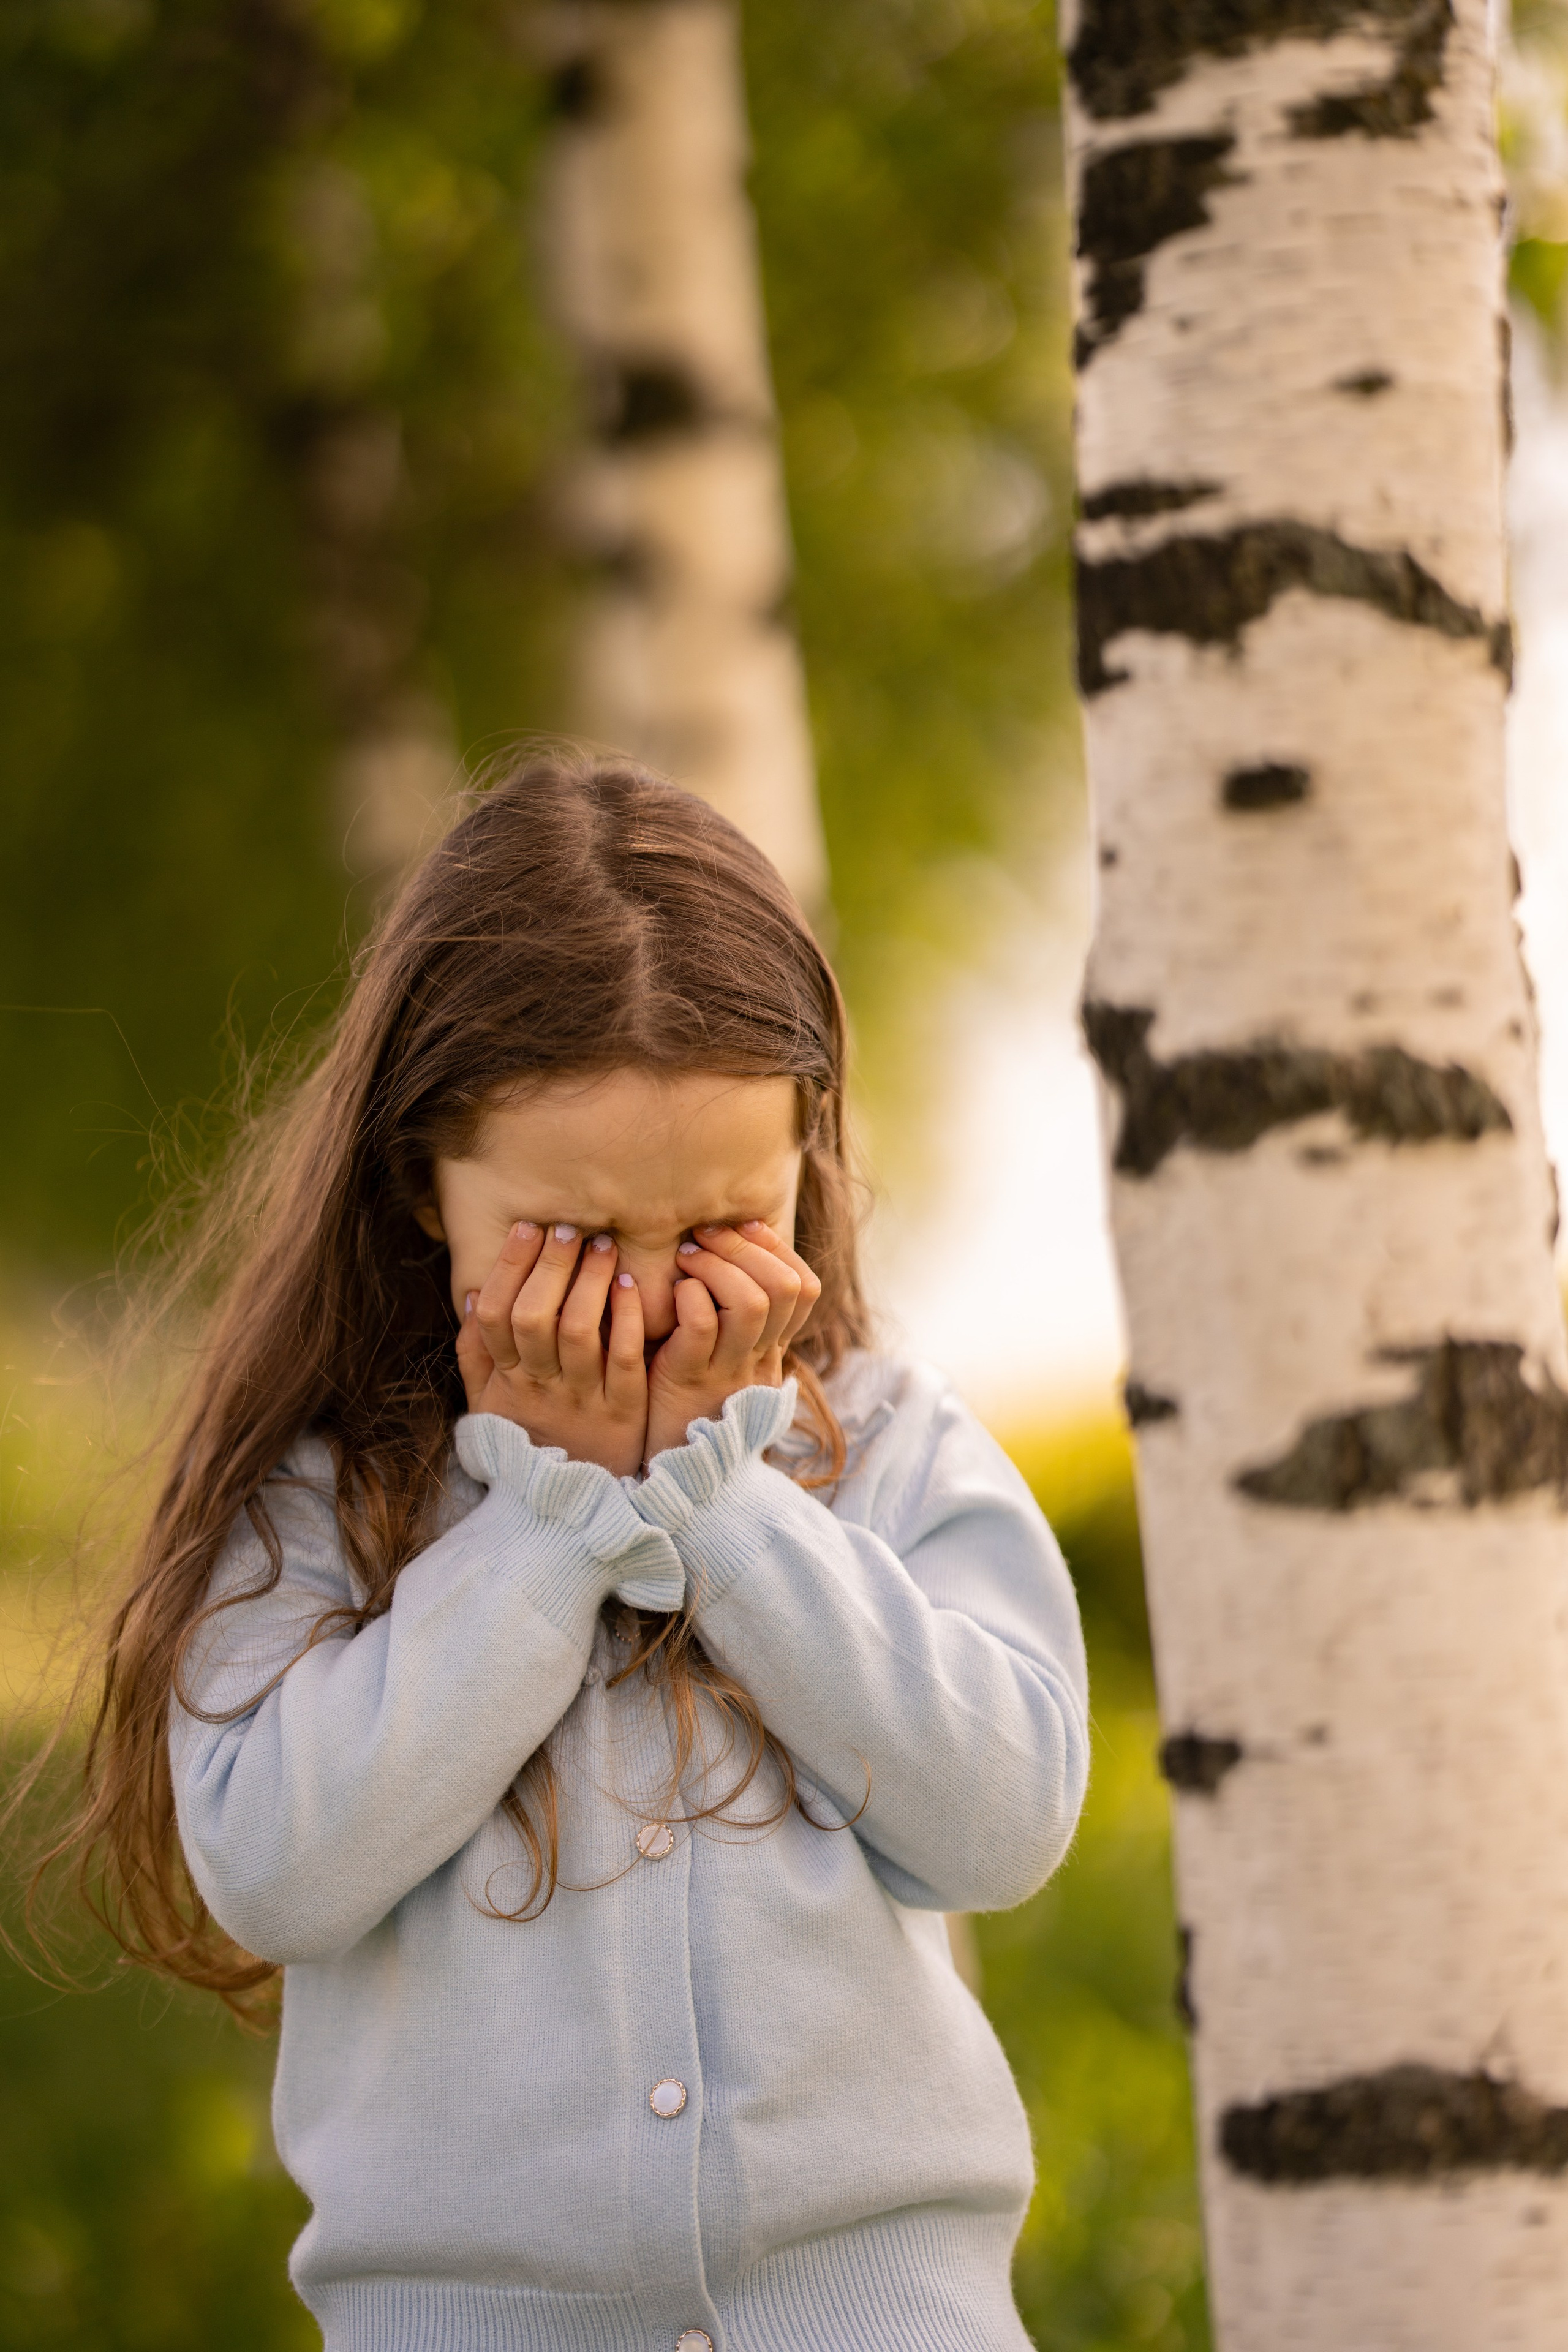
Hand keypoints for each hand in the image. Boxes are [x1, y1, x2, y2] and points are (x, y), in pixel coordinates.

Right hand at [456, 1222, 647, 1476]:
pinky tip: (629, 1285)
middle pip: (535, 1317)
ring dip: (589, 1281)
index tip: (527, 1227)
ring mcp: (582, 1398)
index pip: (495, 1315)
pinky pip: (623, 1356)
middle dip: (549, 1265)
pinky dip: (625, 1316)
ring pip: (579, 1331)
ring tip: (601, 1246)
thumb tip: (473, 1295)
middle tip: (567, 1228)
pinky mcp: (624, 1409)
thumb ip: (476, 1354)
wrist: (569, 1509)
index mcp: (506, 1380)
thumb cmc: (530, 1441)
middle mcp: (540, 1387)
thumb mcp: (489, 1405)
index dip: (509, 1267)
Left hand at [644, 1221, 821, 1462]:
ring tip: (685, 1257)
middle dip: (744, 1246)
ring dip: (716, 1265)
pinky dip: (688, 1295)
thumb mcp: (722, 1361)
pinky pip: (701, 1324)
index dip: (778, 1249)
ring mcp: (728, 1370)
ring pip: (750, 1301)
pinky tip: (671, 1292)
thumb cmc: (686, 1405)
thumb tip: (728, 1256)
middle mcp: (759, 1358)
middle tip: (705, 1234)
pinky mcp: (689, 1380)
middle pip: (784, 1287)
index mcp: (772, 1350)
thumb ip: (731, 1320)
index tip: (744, 1226)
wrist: (674, 1475)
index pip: (804, 1288)